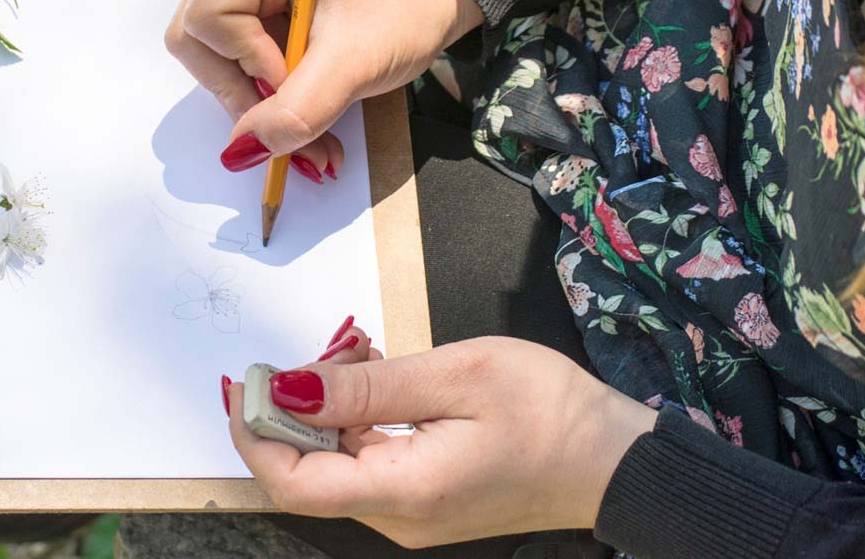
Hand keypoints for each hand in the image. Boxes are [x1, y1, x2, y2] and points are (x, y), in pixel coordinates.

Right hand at [166, 0, 482, 177]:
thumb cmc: (406, 6)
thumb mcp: (355, 62)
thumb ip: (297, 109)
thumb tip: (241, 152)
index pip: (207, 18)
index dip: (243, 59)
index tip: (290, 77)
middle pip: (198, 46)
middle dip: (242, 96)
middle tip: (290, 125)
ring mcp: (252, 1)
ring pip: (218, 69)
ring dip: (259, 114)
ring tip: (313, 144)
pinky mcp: (264, 30)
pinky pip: (245, 78)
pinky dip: (274, 113)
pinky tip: (312, 134)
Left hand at [224, 327, 657, 548]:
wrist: (617, 460)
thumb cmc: (550, 412)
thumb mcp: (457, 376)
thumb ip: (366, 386)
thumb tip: (289, 388)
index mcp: (403, 492)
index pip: (291, 483)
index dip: (254, 433)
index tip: (247, 379)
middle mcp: (397, 517)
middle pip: (307, 473)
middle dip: (294, 409)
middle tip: (328, 346)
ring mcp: (411, 513)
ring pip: (334, 465)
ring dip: (327, 408)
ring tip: (361, 350)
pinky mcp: (424, 499)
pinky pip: (365, 462)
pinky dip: (355, 418)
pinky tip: (379, 375)